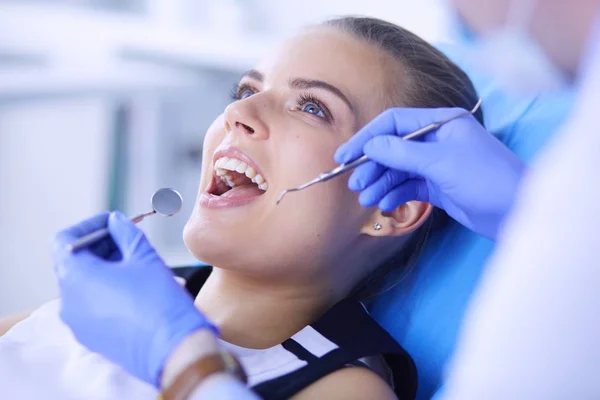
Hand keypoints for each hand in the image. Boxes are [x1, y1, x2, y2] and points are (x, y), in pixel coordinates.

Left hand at [52, 211, 216, 387]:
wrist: (172, 347)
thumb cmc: (159, 300)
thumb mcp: (144, 256)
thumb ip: (126, 232)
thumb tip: (116, 221)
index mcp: (76, 276)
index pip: (65, 240)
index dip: (88, 226)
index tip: (112, 223)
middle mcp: (69, 300)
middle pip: (75, 262)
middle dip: (101, 247)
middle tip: (128, 239)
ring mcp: (78, 322)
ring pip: (85, 285)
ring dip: (107, 268)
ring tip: (138, 264)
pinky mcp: (91, 336)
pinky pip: (92, 306)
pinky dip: (108, 290)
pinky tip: (137, 287)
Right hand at [335, 107, 524, 239]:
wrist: (519, 213)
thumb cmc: (486, 178)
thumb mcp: (440, 162)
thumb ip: (401, 153)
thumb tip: (369, 146)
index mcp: (441, 123)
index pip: (393, 123)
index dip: (367, 138)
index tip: (345, 156)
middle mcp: (437, 140)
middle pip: (393, 148)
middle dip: (372, 165)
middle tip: (354, 184)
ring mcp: (438, 164)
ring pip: (399, 170)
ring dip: (381, 182)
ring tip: (365, 198)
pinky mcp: (440, 187)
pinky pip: (409, 186)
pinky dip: (395, 194)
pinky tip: (384, 204)